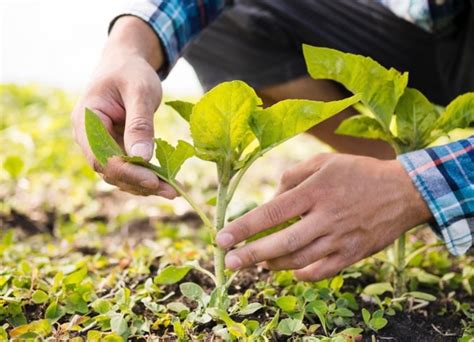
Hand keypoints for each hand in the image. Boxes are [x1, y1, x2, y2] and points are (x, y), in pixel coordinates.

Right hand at [71, 17, 176, 197]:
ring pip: (119, 173)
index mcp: (86, 121)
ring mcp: (101, 143)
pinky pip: (128, 167)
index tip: (154, 180)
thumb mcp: (140, 91)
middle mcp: (89, 137)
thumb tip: (143, 158)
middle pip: (110, 170)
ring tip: (172, 190)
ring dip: (144, 184)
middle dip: (140, 183)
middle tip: (171, 191)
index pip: (101, 157)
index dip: (126, 172)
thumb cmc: (131, 71)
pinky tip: (166, 180)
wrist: (126, 62)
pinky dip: (145, 175)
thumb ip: (140, 124)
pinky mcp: (114, 146)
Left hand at [216, 153, 431, 280]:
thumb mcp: (324, 162)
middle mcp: (326, 217)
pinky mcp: (353, 254)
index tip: (222, 238)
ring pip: (299, 260)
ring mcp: (340, 238)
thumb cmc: (358, 173)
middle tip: (229, 262)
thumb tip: (270, 201)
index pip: (271, 213)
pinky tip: (290, 271)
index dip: (243, 228)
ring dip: (273, 264)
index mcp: (315, 191)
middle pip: (281, 243)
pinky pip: (322, 272)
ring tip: (258, 262)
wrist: (402, 192)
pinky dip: (301, 274)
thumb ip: (292, 177)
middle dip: (250, 255)